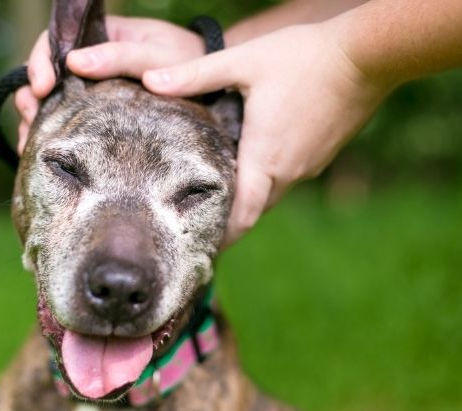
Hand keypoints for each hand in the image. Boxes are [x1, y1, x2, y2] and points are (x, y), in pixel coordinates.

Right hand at [14, 16, 204, 153]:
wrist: (213, 86)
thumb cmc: (187, 61)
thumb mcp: (156, 55)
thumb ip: (119, 56)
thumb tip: (75, 62)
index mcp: (98, 38)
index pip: (53, 42)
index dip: (39, 63)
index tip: (42, 88)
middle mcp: (88, 64)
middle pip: (44, 77)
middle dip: (31, 98)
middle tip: (31, 120)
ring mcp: (90, 92)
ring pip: (50, 104)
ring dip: (35, 122)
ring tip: (29, 143)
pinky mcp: (96, 117)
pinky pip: (66, 124)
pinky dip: (52, 137)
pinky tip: (44, 154)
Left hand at [141, 22, 391, 245]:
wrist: (368, 55)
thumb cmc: (304, 57)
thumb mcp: (243, 63)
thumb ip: (195, 75)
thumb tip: (150, 80)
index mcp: (266, 157)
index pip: (242, 215)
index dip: (222, 236)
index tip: (201, 248)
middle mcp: (290, 170)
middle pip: (255, 208)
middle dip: (231, 219)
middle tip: (202, 221)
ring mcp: (310, 164)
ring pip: (272, 192)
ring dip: (250, 196)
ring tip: (223, 192)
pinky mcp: (323, 154)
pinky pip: (290, 176)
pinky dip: (270, 178)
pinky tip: (257, 159)